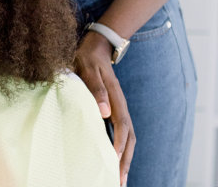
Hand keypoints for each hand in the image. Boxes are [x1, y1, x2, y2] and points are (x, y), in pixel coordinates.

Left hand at [73, 31, 133, 184]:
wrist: (96, 45)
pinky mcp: (114, 111)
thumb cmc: (88, 58)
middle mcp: (120, 107)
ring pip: (128, 139)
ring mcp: (119, 110)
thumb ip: (95, 89)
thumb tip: (104, 112)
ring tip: (120, 179)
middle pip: (129, 139)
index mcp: (116, 99)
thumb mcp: (87, 69)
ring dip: (125, 159)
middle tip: (120, 182)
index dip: (119, 145)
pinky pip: (121, 135)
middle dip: (126, 161)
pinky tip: (114, 161)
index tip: (114, 162)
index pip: (122, 127)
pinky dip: (121, 150)